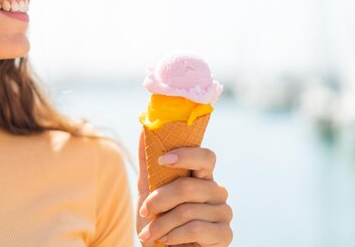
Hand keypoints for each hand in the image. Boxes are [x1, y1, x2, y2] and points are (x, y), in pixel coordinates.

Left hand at [135, 129, 232, 245]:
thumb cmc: (159, 221)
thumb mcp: (148, 192)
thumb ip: (147, 164)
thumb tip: (142, 132)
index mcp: (201, 177)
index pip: (206, 157)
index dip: (186, 155)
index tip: (162, 159)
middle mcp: (216, 191)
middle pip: (188, 186)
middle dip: (159, 201)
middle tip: (144, 211)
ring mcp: (223, 212)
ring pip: (187, 210)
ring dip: (161, 224)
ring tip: (150, 233)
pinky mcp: (225, 234)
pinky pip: (196, 229)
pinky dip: (174, 235)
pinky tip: (166, 240)